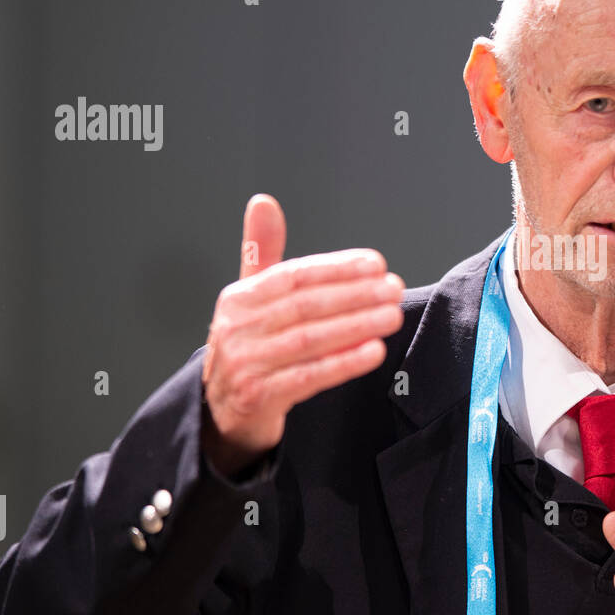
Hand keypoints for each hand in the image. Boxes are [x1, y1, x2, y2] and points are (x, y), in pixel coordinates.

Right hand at [200, 193, 404, 476]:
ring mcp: (246, 364)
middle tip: (393, 289)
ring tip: (391, 316)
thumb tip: (264, 203)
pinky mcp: (258, 397)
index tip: (375, 264)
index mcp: (239, 298)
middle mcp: (237, 328)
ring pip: (310, 339)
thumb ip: (262, 252)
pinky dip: (344, 363)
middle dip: (355, 295)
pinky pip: (308, 377)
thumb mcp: (250, 299)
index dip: (337, 268)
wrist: (220, 411)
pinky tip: (373, 351)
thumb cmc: (248, 348)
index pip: (294, 276)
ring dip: (357, 326)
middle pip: (306, 306)